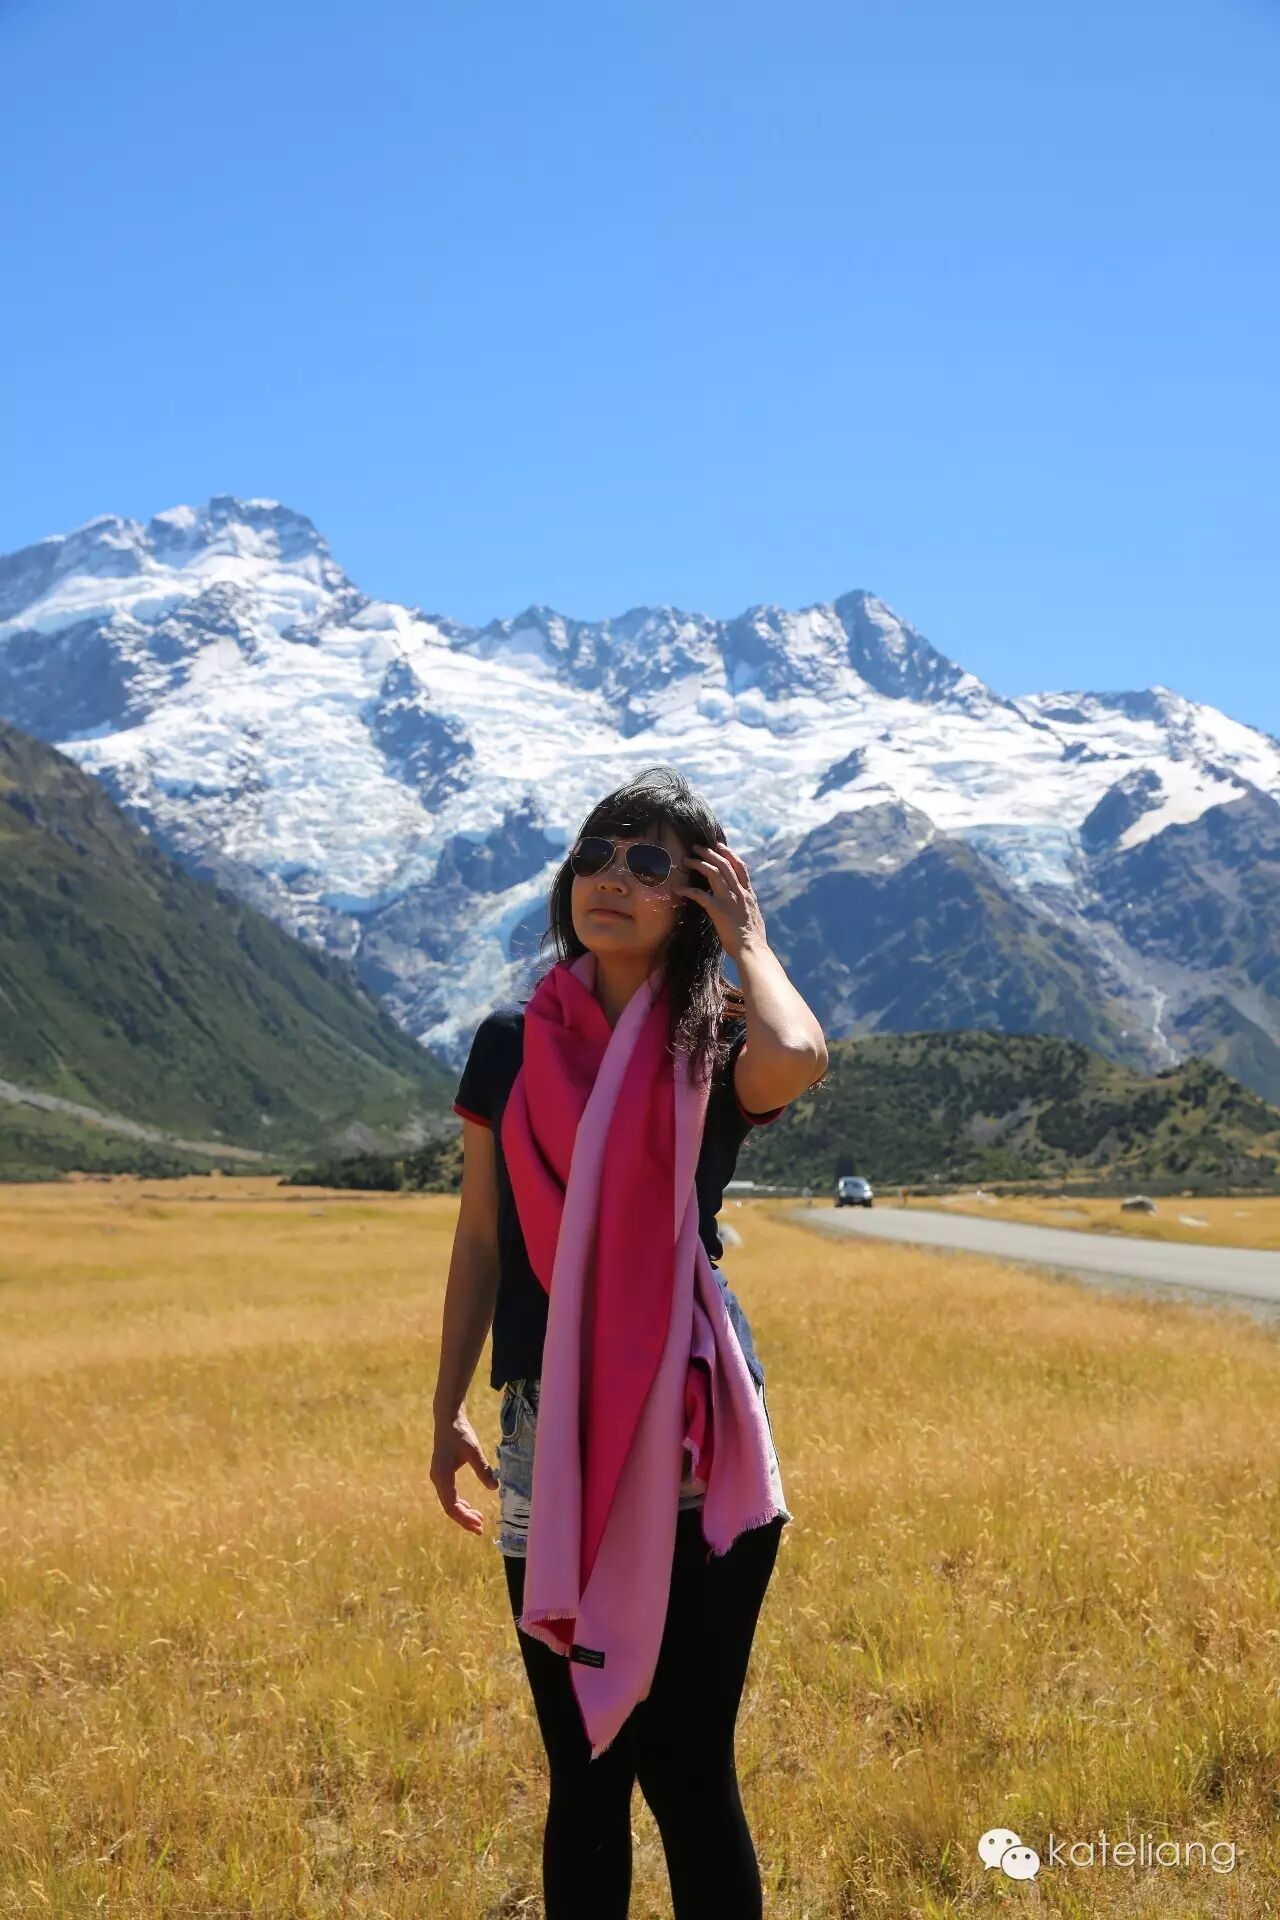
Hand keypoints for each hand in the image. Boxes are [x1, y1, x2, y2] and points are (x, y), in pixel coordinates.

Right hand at [430, 1410, 498, 1535]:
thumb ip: (483, 1469)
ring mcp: (438, 1477)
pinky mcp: (442, 1473)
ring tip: (478, 1519)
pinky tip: (469, 1507)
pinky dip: (459, 1503)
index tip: (479, 1524)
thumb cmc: (460, 1433)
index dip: (464, 1517)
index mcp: (442, 1476)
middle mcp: (437, 1479)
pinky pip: (448, 1495)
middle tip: (481, 1528)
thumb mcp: (473, 1451)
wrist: (448, 1419)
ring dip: (462, 1512)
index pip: (451, 1505)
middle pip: (449, 1507)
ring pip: (448, 1502)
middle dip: (464, 1519)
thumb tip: (494, 1488)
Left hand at [673, 838, 766, 960]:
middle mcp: (740, 893)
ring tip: (686, 860)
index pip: (740, 867)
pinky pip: (699, 895)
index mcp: (749, 894)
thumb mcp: (753, 917)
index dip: (730, 854)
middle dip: (710, 853)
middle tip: (698, 847)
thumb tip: (742, 907)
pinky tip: (677, 889)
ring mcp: (729, 899)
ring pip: (713, 872)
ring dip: (698, 864)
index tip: (720, 846)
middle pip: (724, 864)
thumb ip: (747, 908)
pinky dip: (687, 890)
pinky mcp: (718, 909)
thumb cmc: (753, 939)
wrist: (752, 949)